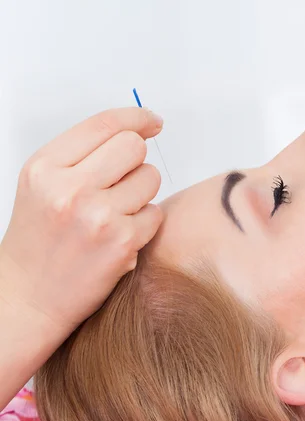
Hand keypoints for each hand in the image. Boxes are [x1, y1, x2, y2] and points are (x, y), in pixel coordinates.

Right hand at [0, 107, 163, 335]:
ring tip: (117, 214)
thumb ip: (80, 159)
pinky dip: (145, 224)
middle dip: (135, 162)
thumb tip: (133, 133)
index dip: (136, 119)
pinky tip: (122, 236)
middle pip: (133, 146)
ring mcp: (97, 216)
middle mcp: (69, 188)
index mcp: (45, 168)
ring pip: (150, 178)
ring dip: (141, 194)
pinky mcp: (122, 242)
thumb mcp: (42, 187)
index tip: (152, 122)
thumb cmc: (37, 244)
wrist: (30, 299)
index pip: (104, 124)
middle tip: (123, 183)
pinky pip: (155, 214)